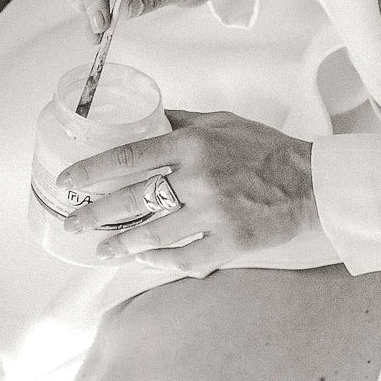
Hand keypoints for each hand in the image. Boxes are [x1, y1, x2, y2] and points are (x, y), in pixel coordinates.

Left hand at [59, 108, 318, 268]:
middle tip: (73, 222)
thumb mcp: (223, 121)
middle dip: (94, 215)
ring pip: (152, 235)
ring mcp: (214, 213)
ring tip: (103, 250)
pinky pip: (183, 258)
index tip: (68, 183)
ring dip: (121, 246)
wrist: (313, 182)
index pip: (128, 156)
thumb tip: (145, 118)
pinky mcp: (230, 243)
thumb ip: (181, 122)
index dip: (91, 171)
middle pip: (131, 200)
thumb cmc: (266, 149)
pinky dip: (161, 262)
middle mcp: (199, 178)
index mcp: (193, 143)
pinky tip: (147, 261)